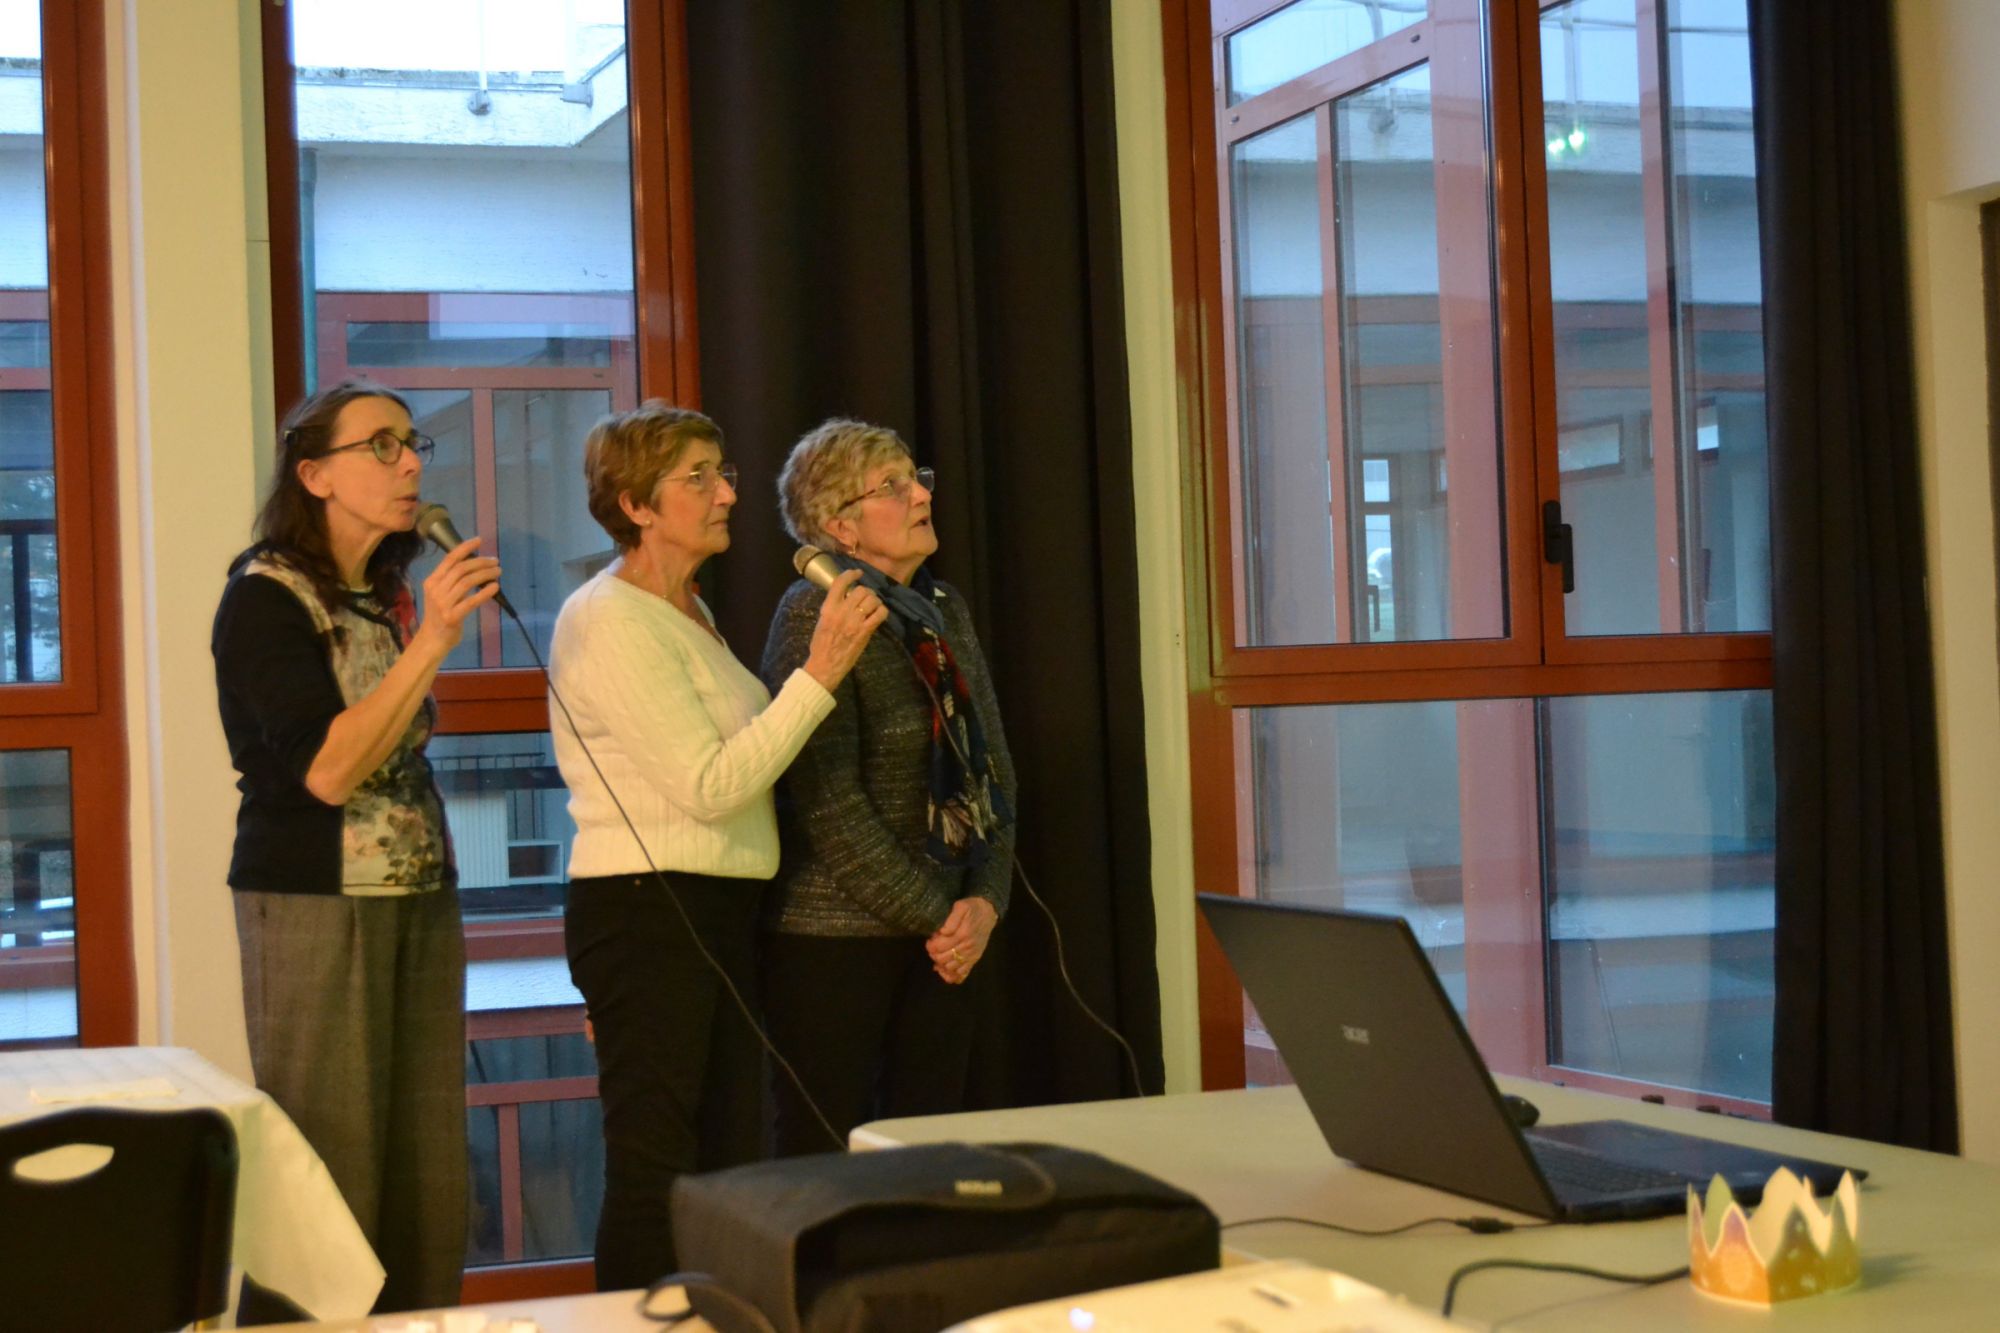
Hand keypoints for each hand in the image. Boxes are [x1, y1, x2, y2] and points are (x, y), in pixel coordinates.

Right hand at [411, 536, 501, 657]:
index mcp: (432, 581)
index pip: (449, 559)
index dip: (465, 547)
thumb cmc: (440, 615)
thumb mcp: (440, 594)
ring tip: (498, 572)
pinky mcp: (452, 616)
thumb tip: (475, 564)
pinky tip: (495, 587)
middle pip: (461, 569)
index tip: (480, 540)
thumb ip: (452, 581)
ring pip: (467, 582)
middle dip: (481, 562)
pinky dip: (485, 592)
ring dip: (485, 574)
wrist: (432, 640)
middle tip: (495, 561)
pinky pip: (472, 601)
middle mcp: (436, 589)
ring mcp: (443, 603)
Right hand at [802, 569, 886, 690]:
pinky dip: (882, 611)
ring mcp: (854, 622)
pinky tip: (879, 614)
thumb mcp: (822, 621)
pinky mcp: (865, 632)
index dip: (851, 574)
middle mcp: (841, 612)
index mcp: (828, 608)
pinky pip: (880, 614)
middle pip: (860, 590)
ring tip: (873, 606)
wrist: (825, 665)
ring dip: (875, 601)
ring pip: (872, 600)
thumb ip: (833, 607)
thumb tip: (845, 596)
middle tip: (867, 598)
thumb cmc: (821, 644)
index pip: (840, 583)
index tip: (858, 573)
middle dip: (866, 592)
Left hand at [927, 896, 996, 984]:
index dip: (931, 945)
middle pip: (943, 959)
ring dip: (941, 964)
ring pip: (951, 968)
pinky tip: (946, 968)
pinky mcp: (975, 959)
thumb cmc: (972, 908)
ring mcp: (971, 955)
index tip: (930, 940)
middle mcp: (967, 947)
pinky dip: (952, 974)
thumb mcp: (961, 906)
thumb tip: (943, 932)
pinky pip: (962, 974)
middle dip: (934, 954)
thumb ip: (951, 920)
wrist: (989, 912)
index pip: (939, 947)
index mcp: (962, 934)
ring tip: (939, 956)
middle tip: (933, 948)